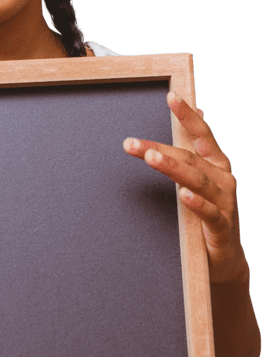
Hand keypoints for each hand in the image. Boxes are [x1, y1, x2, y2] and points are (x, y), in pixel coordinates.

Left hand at [123, 91, 247, 283]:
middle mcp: (224, 179)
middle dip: (159, 148)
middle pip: (189, 159)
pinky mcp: (222, 227)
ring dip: (172, 168)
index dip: (188, 116)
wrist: (225, 259)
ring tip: (151, 157)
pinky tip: (182, 196)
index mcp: (218, 165)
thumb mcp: (202, 182)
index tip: (171, 97)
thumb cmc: (209, 215)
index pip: (203, 135)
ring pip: (196, 181)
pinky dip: (195, 203)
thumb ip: (194, 154)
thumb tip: (195, 117)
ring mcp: (225, 203)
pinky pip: (208, 212)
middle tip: (131, 143)